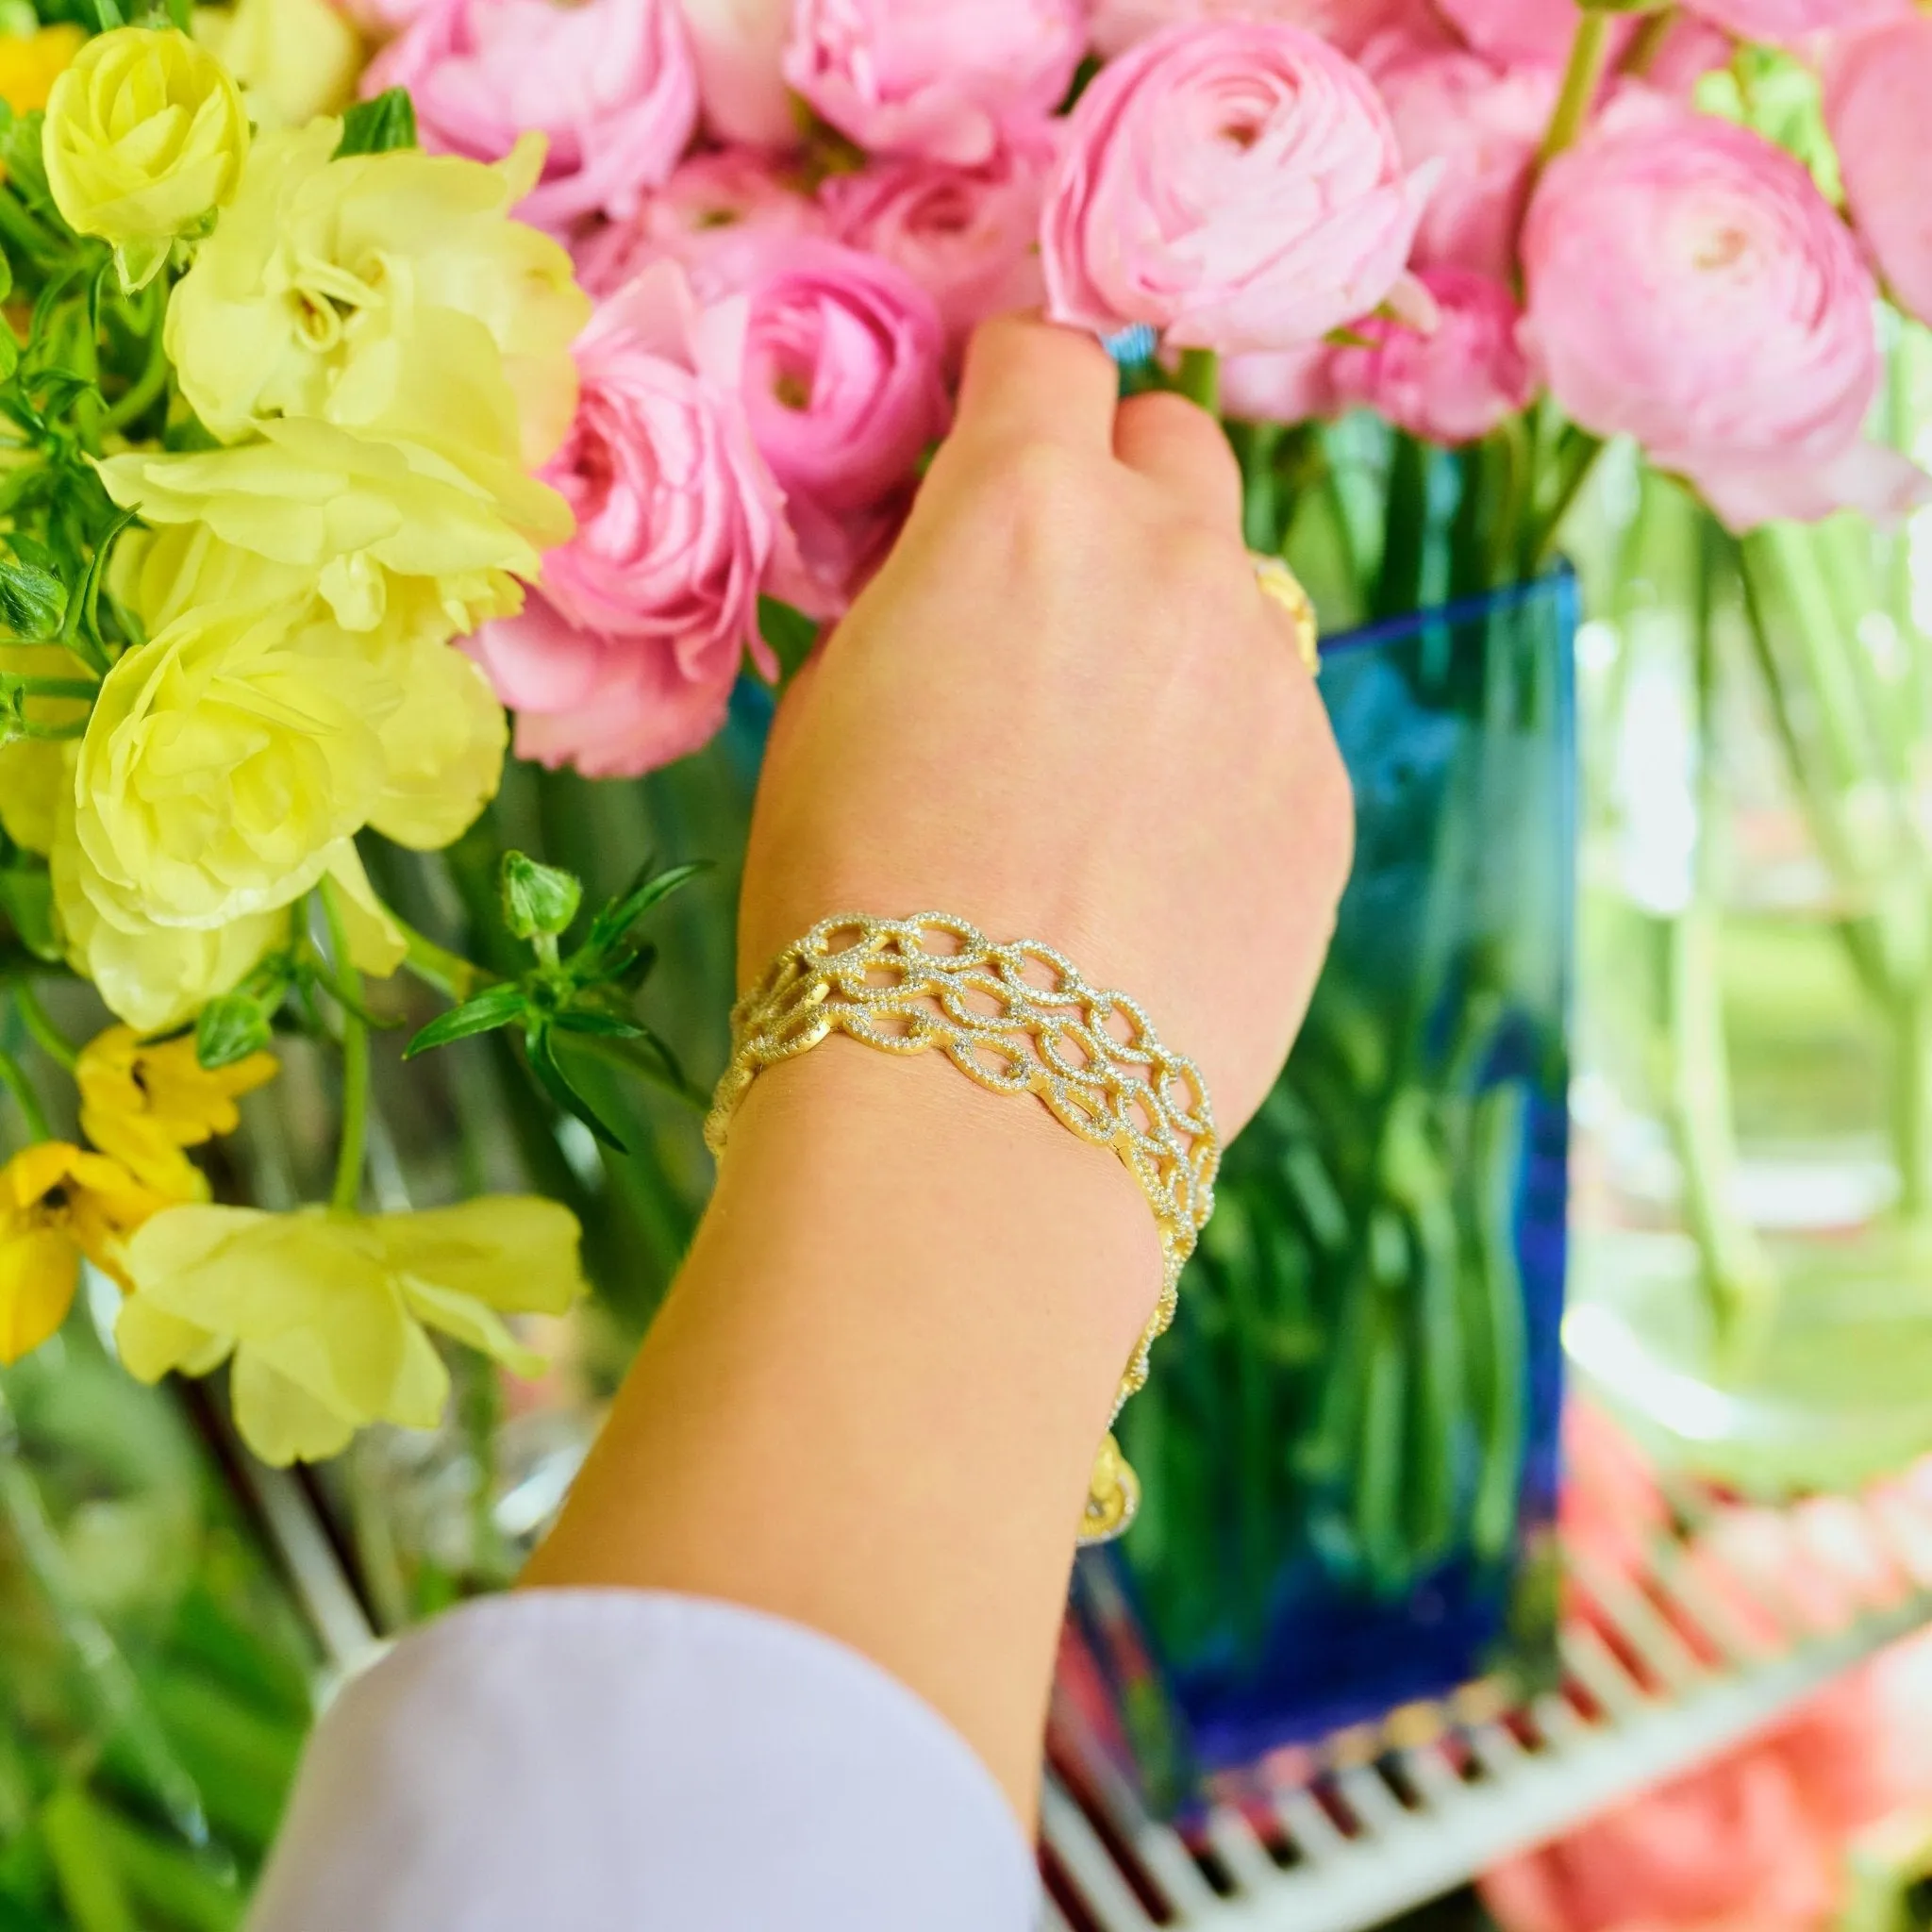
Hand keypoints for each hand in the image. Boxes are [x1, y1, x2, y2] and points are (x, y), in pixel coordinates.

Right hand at [740, 315, 1352, 1138]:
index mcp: (1029, 507)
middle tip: (1046, 591)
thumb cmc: (848, 901)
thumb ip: (917, 591)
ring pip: (1236, 585)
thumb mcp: (829, 707)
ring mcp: (1273, 678)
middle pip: (1173, 442)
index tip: (979, 450)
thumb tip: (955, 566)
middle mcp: (1177, 559)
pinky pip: (1275, 714)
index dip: (1004, 395)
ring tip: (1100, 756)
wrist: (977, 1097)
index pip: (1044, 356)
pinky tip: (1154, 850)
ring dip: (1173, 618)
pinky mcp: (1324, 794)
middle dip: (1111, 481)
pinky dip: (1222, 740)